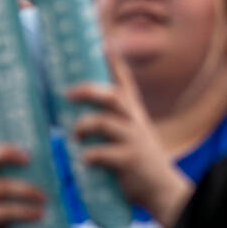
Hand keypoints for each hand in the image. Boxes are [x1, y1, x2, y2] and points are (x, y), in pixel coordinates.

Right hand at [0, 140, 48, 227]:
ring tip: (45, 197)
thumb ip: (19, 167)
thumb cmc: (6, 210)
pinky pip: (5, 211)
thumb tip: (45, 147)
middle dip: (7, 152)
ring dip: (27, 190)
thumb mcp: (10, 184)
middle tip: (29, 157)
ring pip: (1, 187)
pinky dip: (26, 211)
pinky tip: (40, 214)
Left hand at [67, 62, 189, 221]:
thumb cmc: (135, 156)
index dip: (112, 58)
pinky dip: (90, 156)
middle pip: (112, 96)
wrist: (160, 187)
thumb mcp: (128, 130)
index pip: (122, 77)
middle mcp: (133, 120)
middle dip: (88, 91)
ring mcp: (133, 139)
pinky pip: (105, 154)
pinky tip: (84, 161)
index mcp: (131, 109)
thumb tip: (72, 101)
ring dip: (84, 126)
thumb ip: (108, 115)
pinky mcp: (129, 160)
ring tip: (74, 136)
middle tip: (67, 93)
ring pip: (106, 122)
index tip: (100, 39)